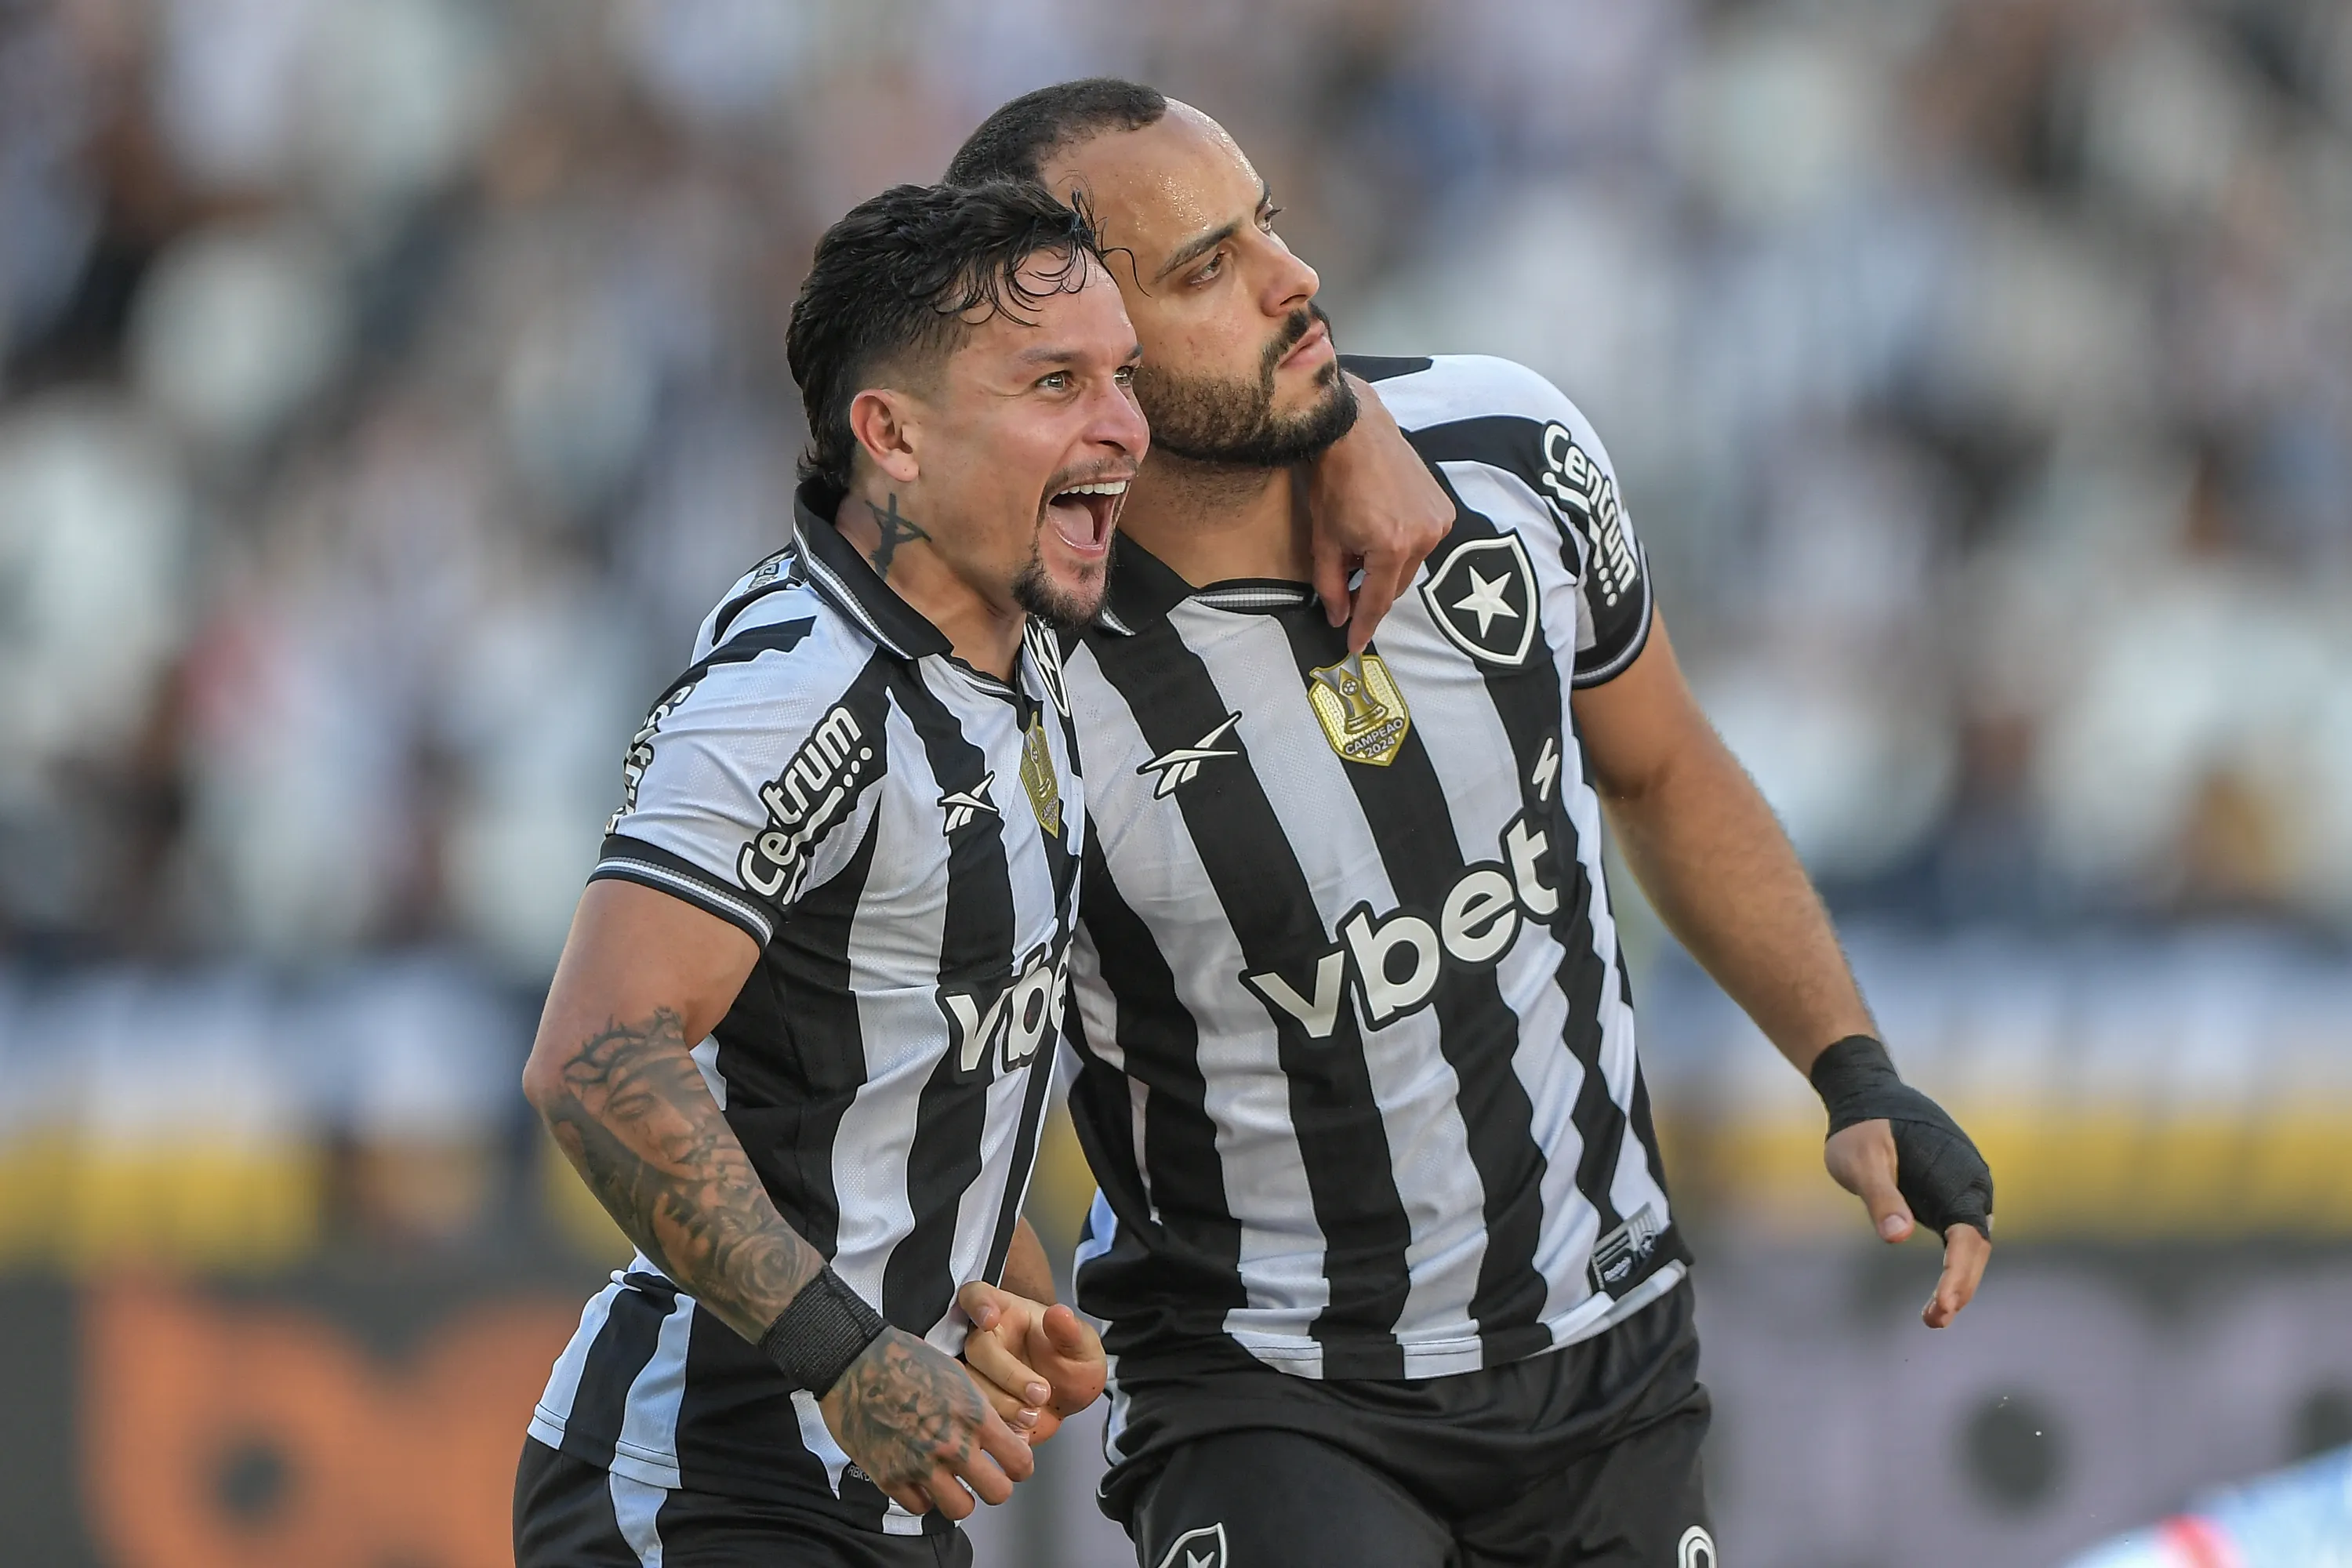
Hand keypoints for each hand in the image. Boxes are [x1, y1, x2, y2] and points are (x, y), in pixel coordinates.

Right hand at [818, 1325, 1033, 1519]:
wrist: (855, 1361)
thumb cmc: (906, 1360)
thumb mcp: (958, 1375)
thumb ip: (981, 1410)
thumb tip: (1002, 1436)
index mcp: (974, 1415)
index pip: (1019, 1462)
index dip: (1019, 1465)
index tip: (1011, 1464)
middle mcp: (952, 1445)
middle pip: (998, 1493)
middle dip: (994, 1486)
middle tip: (983, 1477)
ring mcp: (920, 1465)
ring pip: (960, 1509)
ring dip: (959, 1497)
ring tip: (951, 1483)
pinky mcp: (890, 1477)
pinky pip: (920, 1507)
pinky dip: (923, 1497)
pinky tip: (919, 1479)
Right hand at [956, 1280, 1106, 1444]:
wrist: (1067, 1402)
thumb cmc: (1071, 1364)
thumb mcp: (1082, 1347)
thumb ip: (1071, 1332)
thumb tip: (1059, 1314)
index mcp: (1006, 1312)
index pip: (978, 1295)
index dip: (977, 1304)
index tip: (989, 1319)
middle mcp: (986, 1339)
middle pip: (976, 1348)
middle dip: (1007, 1373)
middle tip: (1040, 1393)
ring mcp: (978, 1373)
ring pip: (970, 1384)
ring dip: (1001, 1403)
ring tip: (1033, 1415)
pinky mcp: (976, 1404)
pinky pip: (973, 1414)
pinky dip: (998, 1425)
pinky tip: (1021, 1430)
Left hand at [1305, 375, 1451, 652]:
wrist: (1356, 431)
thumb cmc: (1334, 482)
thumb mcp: (1323, 540)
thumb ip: (1331, 585)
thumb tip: (1340, 617)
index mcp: (1391, 547)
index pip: (1377, 601)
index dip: (1363, 626)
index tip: (1353, 646)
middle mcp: (1423, 538)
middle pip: (1395, 585)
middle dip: (1371, 591)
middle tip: (1348, 589)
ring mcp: (1438, 522)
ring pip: (1410, 566)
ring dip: (1387, 567)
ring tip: (1361, 547)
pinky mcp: (1444, 508)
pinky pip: (1423, 543)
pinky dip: (1403, 546)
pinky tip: (1381, 529)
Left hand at [1826, 1119, 1991, 1328]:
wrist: (1868, 1098)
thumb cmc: (1863, 1129)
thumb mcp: (1862, 1160)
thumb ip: (1880, 1197)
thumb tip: (1897, 1238)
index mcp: (1959, 1176)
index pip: (1968, 1237)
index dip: (1959, 1274)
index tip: (1944, 1304)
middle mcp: (1971, 1185)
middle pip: (1975, 1248)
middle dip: (1959, 1286)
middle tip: (1934, 1320)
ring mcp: (1963, 1192)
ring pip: (1969, 1246)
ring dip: (1957, 1282)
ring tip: (1932, 1318)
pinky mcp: (1949, 1197)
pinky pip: (1957, 1238)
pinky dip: (1950, 1267)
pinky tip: (1935, 1296)